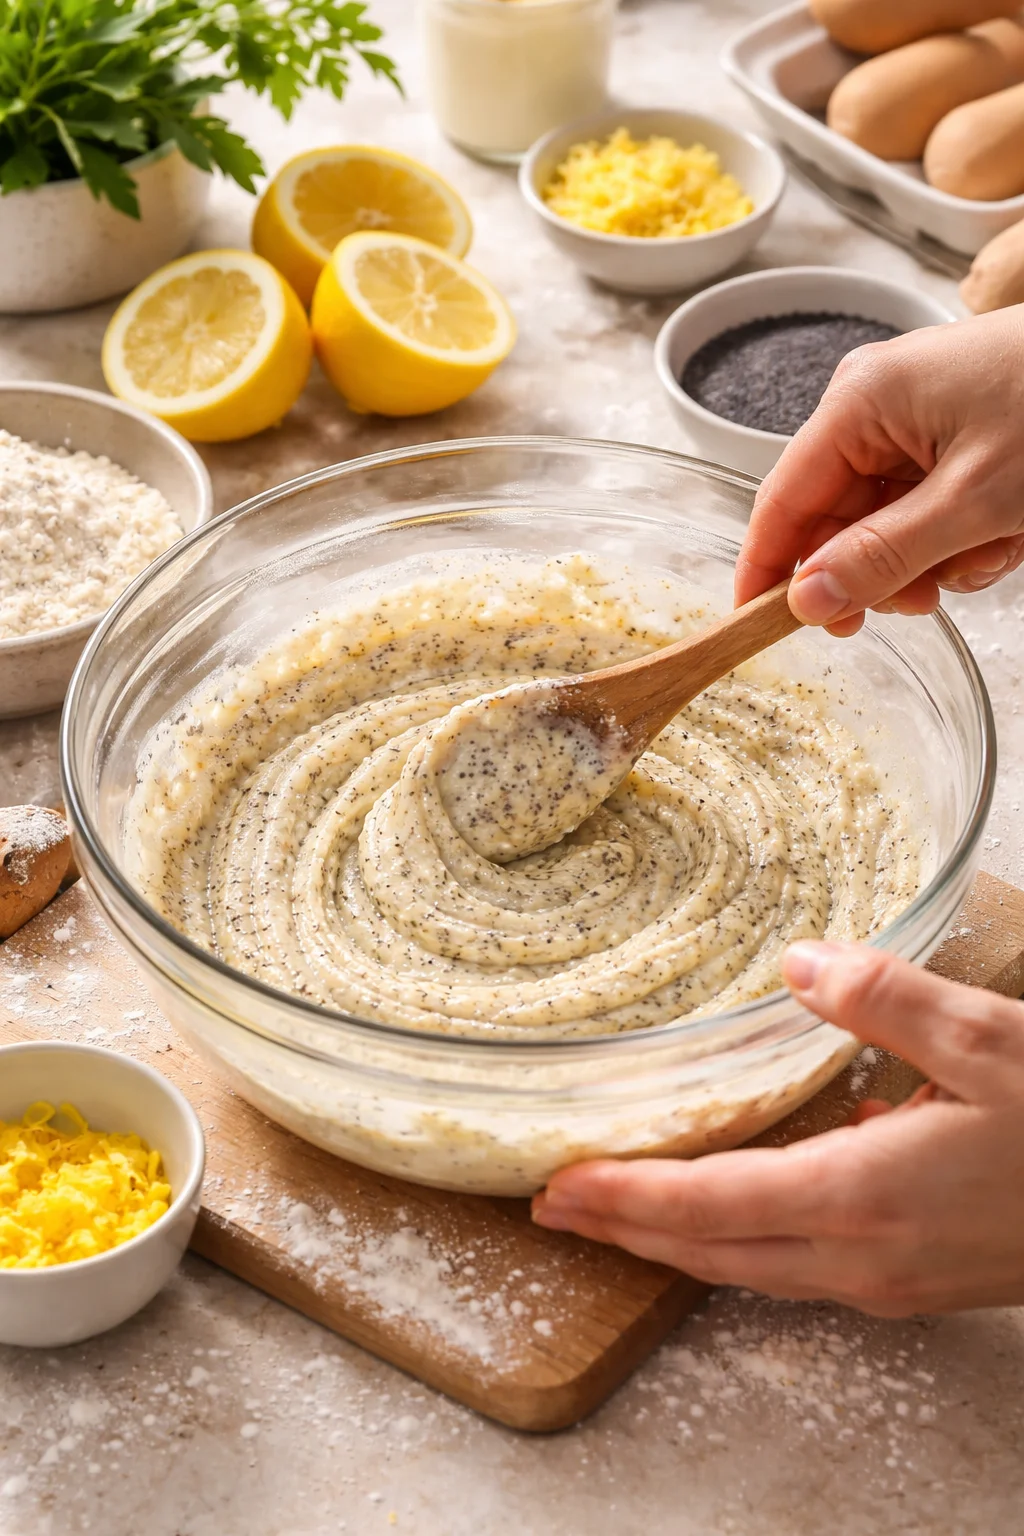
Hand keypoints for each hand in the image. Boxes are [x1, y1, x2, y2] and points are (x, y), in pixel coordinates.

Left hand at [531, 944, 1023, 1314]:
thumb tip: (800, 964)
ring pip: (752, 1270)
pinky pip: (801, 1269)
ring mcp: (891, 1280)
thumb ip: (887, 998)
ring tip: (623, 1207)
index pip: (709, 1208)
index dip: (626, 1200)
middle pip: (712, 1254)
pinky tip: (746, 1199)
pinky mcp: (918, 1280)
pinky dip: (744, 1241)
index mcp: (864, 1197)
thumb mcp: (992, 1041)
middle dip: (627, 1231)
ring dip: (679, 1241)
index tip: (555, 1191)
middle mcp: (863, 1256)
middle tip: (555, 1206)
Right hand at [734, 305, 1023, 636]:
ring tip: (993, 549)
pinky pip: (930, 508)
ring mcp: (918, 418)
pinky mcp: (957, 432)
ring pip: (887, 524)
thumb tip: (806, 600)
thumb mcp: (974, 503)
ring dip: (936, 559)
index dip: (768, 571)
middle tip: (924, 601)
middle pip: (836, 520)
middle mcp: (876, 405)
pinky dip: (966, 536)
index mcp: (860, 402)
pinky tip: (1008, 533)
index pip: (781, 501)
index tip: (757, 630)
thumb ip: (882, 558)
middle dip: (883, 569)